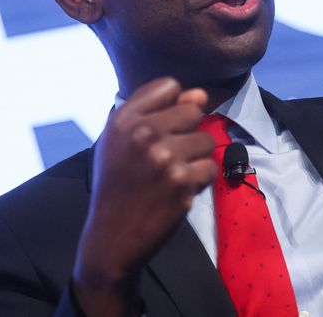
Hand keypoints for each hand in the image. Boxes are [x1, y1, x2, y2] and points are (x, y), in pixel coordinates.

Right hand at [73, 78, 217, 316]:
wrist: (112, 236)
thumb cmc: (118, 183)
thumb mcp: (121, 141)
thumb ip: (159, 110)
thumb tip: (201, 94)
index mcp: (124, 119)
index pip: (170, 86)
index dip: (172, 107)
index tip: (161, 128)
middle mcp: (144, 133)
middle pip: (194, 111)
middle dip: (187, 132)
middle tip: (167, 155)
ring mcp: (165, 158)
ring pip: (206, 140)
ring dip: (195, 158)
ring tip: (172, 173)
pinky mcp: (183, 182)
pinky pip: (210, 167)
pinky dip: (199, 180)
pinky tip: (178, 189)